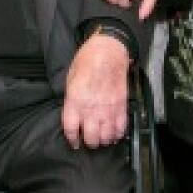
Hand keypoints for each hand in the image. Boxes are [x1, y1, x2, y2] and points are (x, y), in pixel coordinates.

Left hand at [61, 33, 129, 148]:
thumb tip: (72, 113)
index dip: (72, 139)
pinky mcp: (121, 106)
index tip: (74, 141)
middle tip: (89, 140)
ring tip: (101, 138)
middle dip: (89, 142)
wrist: (109, 51)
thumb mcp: (70, 77)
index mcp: (75, 100)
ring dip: (104, 140)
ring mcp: (108, 108)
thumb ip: (71, 98)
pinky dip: (117, 134)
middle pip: (91, 138)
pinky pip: (121, 128)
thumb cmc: (87, 60)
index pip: (71, 129)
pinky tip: (114, 133)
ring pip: (106, 137)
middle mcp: (91, 107)